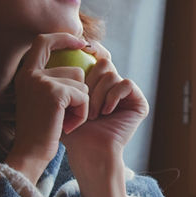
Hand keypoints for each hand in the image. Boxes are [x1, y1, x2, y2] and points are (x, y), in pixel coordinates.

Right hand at [6, 33, 91, 183]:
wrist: (30, 153)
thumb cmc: (40, 131)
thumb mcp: (40, 101)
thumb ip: (51, 82)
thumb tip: (78, 67)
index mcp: (25, 74)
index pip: (43, 41)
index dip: (63, 38)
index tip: (81, 42)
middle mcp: (31, 74)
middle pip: (74, 70)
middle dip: (79, 93)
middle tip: (66, 115)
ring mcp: (42, 82)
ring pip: (81, 84)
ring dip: (81, 105)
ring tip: (65, 120)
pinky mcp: (55, 93)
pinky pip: (83, 97)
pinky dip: (82, 113)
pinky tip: (69, 125)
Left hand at [61, 41, 148, 160]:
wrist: (87, 152)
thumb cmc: (71, 131)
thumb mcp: (61, 99)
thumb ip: (62, 75)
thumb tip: (57, 44)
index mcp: (98, 82)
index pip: (97, 56)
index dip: (91, 50)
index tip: (79, 51)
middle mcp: (114, 85)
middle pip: (103, 61)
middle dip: (89, 82)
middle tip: (82, 103)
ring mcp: (127, 94)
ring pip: (111, 74)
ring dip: (97, 95)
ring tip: (91, 115)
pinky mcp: (138, 102)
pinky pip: (125, 83)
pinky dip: (113, 96)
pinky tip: (106, 112)